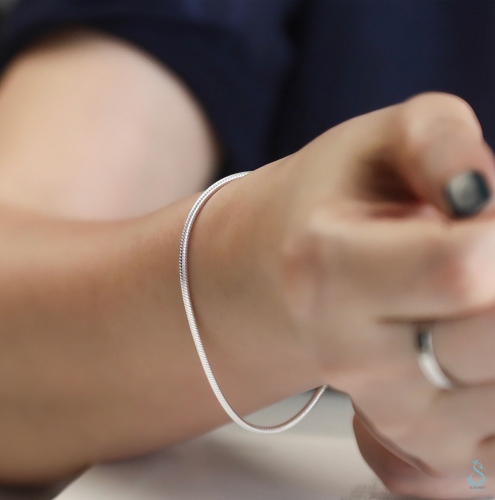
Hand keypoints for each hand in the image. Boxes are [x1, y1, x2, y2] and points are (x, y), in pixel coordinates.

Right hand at [274, 92, 494, 494]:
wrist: (284, 277)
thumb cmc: (330, 204)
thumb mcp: (378, 141)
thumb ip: (441, 140)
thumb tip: (487, 196)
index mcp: (328, 266)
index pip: (458, 268)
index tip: (478, 215)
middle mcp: (349, 352)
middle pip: (491, 336)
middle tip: (474, 253)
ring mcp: (384, 407)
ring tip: (465, 296)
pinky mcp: (416, 443)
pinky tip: (468, 346)